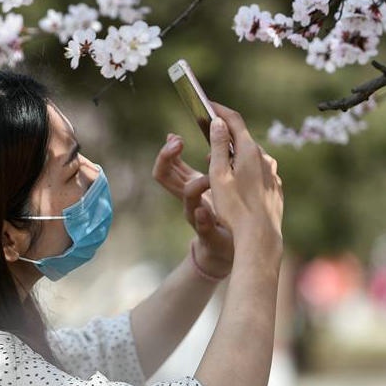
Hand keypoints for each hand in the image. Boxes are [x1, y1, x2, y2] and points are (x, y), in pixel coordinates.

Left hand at [153, 133, 232, 276]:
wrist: (216, 248)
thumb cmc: (221, 246)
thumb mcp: (218, 240)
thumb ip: (207, 227)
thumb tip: (200, 213)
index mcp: (194, 210)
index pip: (188, 192)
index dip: (199, 182)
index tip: (214, 177)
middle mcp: (185, 198)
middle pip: (164, 176)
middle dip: (167, 157)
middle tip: (178, 141)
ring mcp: (185, 188)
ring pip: (168, 168)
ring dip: (169, 151)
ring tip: (175, 137)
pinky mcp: (190, 182)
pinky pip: (176, 165)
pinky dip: (174, 151)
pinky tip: (175, 136)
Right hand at [203, 104, 283, 250]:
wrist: (259, 238)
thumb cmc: (235, 208)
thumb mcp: (218, 175)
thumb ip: (218, 146)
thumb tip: (218, 123)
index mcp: (249, 151)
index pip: (233, 121)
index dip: (219, 110)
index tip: (207, 105)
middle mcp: (264, 158)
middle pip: (242, 139)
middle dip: (225, 137)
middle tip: (208, 139)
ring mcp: (272, 174)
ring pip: (251, 158)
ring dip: (235, 157)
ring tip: (219, 168)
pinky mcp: (275, 189)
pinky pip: (259, 173)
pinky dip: (246, 172)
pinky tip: (237, 186)